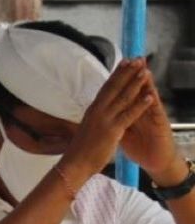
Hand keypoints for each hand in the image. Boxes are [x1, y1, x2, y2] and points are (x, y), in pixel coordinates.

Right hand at [59, 59, 153, 180]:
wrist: (74, 164)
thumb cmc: (81, 149)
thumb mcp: (88, 128)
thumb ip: (96, 117)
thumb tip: (99, 112)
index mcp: (93, 109)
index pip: (106, 87)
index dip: (116, 73)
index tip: (125, 61)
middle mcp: (98, 110)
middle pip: (115, 87)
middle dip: (127, 72)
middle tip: (138, 59)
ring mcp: (105, 119)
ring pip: (123, 97)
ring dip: (135, 83)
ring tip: (145, 71)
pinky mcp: (112, 130)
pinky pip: (129, 115)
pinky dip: (140, 105)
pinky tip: (149, 96)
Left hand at [120, 66, 183, 182]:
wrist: (155, 160)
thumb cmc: (139, 146)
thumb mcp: (121, 132)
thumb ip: (114, 119)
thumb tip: (102, 112)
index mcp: (129, 112)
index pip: (123, 93)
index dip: (118, 81)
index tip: (113, 69)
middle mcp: (142, 110)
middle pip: (136, 90)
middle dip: (132, 75)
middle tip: (130, 59)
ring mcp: (152, 116)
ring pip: (147, 96)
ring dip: (145, 82)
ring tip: (143, 67)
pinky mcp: (159, 125)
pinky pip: (155, 112)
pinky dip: (152, 102)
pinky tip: (151, 93)